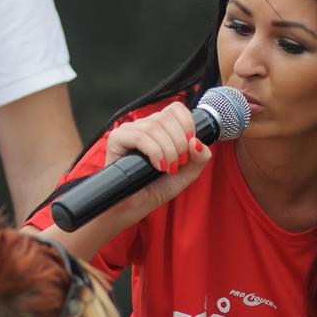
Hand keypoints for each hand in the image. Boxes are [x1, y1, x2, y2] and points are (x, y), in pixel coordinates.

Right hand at [102, 101, 211, 220]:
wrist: (134, 207)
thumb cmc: (156, 189)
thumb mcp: (187, 174)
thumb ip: (200, 158)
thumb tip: (196, 142)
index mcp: (160, 128)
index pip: (176, 109)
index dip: (187, 124)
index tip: (190, 145)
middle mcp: (144, 125)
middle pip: (166, 117)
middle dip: (179, 142)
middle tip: (178, 164)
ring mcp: (129, 131)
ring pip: (154, 126)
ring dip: (168, 149)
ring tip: (168, 168)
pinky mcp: (116, 139)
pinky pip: (139, 136)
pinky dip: (154, 151)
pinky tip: (157, 166)